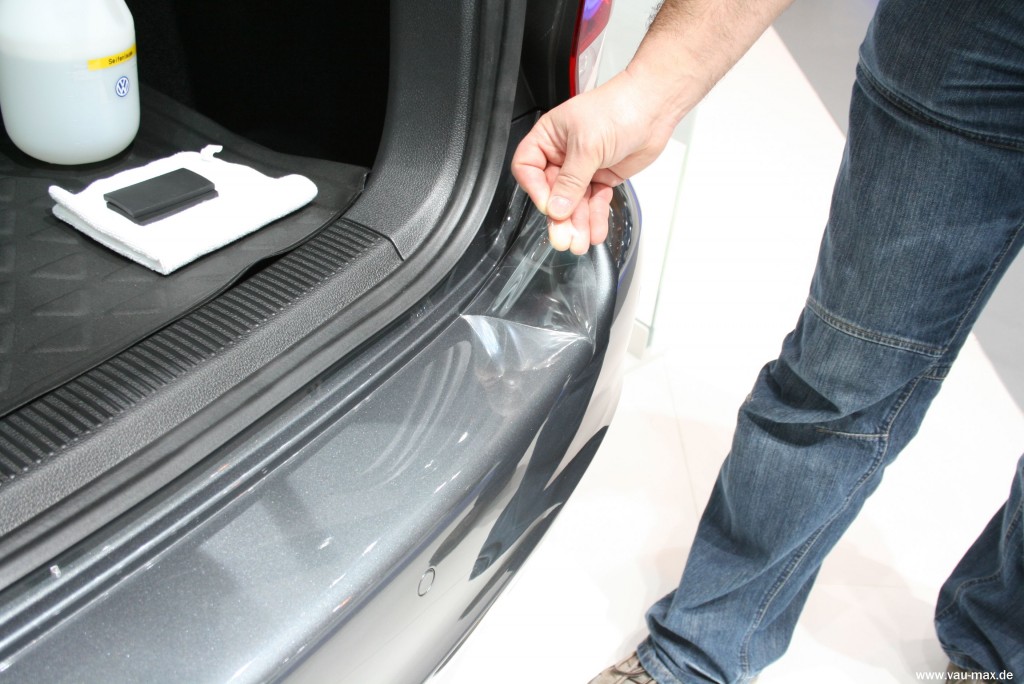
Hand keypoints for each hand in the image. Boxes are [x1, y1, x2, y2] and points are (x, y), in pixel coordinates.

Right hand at [511, 71, 676, 253]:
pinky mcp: (602, 177)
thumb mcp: (588, 144)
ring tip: (580, 242)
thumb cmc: (619, 108)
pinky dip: (594, 218)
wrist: (655, 108)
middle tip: (564, 238)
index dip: (536, 190)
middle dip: (560, 217)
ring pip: (574, 202)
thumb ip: (571, 180)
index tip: (550, 207)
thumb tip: (556, 207)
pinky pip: (593, 202)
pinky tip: (595, 232)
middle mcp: (562, 154)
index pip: (528, 169)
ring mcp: (583, 167)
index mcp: (549, 137)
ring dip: (578, 223)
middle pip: (552, 192)